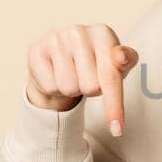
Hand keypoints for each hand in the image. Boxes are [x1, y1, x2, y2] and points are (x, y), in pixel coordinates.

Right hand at [25, 23, 139, 136]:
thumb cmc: (93, 65)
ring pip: (70, 87)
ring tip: (70, 75)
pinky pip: (51, 86)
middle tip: (84, 77)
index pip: (111, 76)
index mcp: (103, 33)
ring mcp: (55, 38)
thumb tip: (122, 57)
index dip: (114, 105)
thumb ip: (126, 62)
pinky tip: (54, 73)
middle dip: (89, 90)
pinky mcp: (36, 49)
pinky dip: (54, 87)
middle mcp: (78, 31)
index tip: (117, 130)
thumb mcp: (115, 66)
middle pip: (91, 86)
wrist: (58, 62)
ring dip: (72, 89)